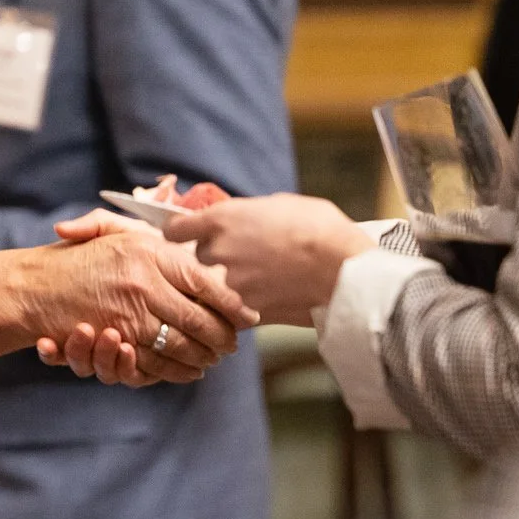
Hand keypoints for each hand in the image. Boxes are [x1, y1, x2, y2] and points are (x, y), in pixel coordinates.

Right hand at [16, 211, 255, 383]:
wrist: (35, 287)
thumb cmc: (82, 257)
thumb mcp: (114, 232)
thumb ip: (152, 233)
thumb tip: (203, 247)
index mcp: (148, 252)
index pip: (203, 279)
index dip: (231, 300)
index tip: (248, 313)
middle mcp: (142, 283)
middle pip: (198, 317)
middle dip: (221, 335)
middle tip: (233, 343)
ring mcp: (129, 314)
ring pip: (180, 343)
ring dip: (202, 355)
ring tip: (213, 357)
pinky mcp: (117, 342)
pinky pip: (156, 361)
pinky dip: (176, 370)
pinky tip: (189, 370)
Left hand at [160, 193, 373, 327]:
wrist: (343, 269)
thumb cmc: (318, 227)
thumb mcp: (278, 204)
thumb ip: (246, 213)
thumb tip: (236, 218)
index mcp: (221, 220)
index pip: (175, 229)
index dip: (179, 232)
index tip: (184, 236)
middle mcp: (218, 253)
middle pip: (196, 260)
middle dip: (213, 259)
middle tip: (240, 257)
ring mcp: (230, 286)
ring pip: (214, 289)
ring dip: (229, 286)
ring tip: (259, 281)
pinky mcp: (246, 314)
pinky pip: (233, 314)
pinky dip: (243, 311)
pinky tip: (264, 302)